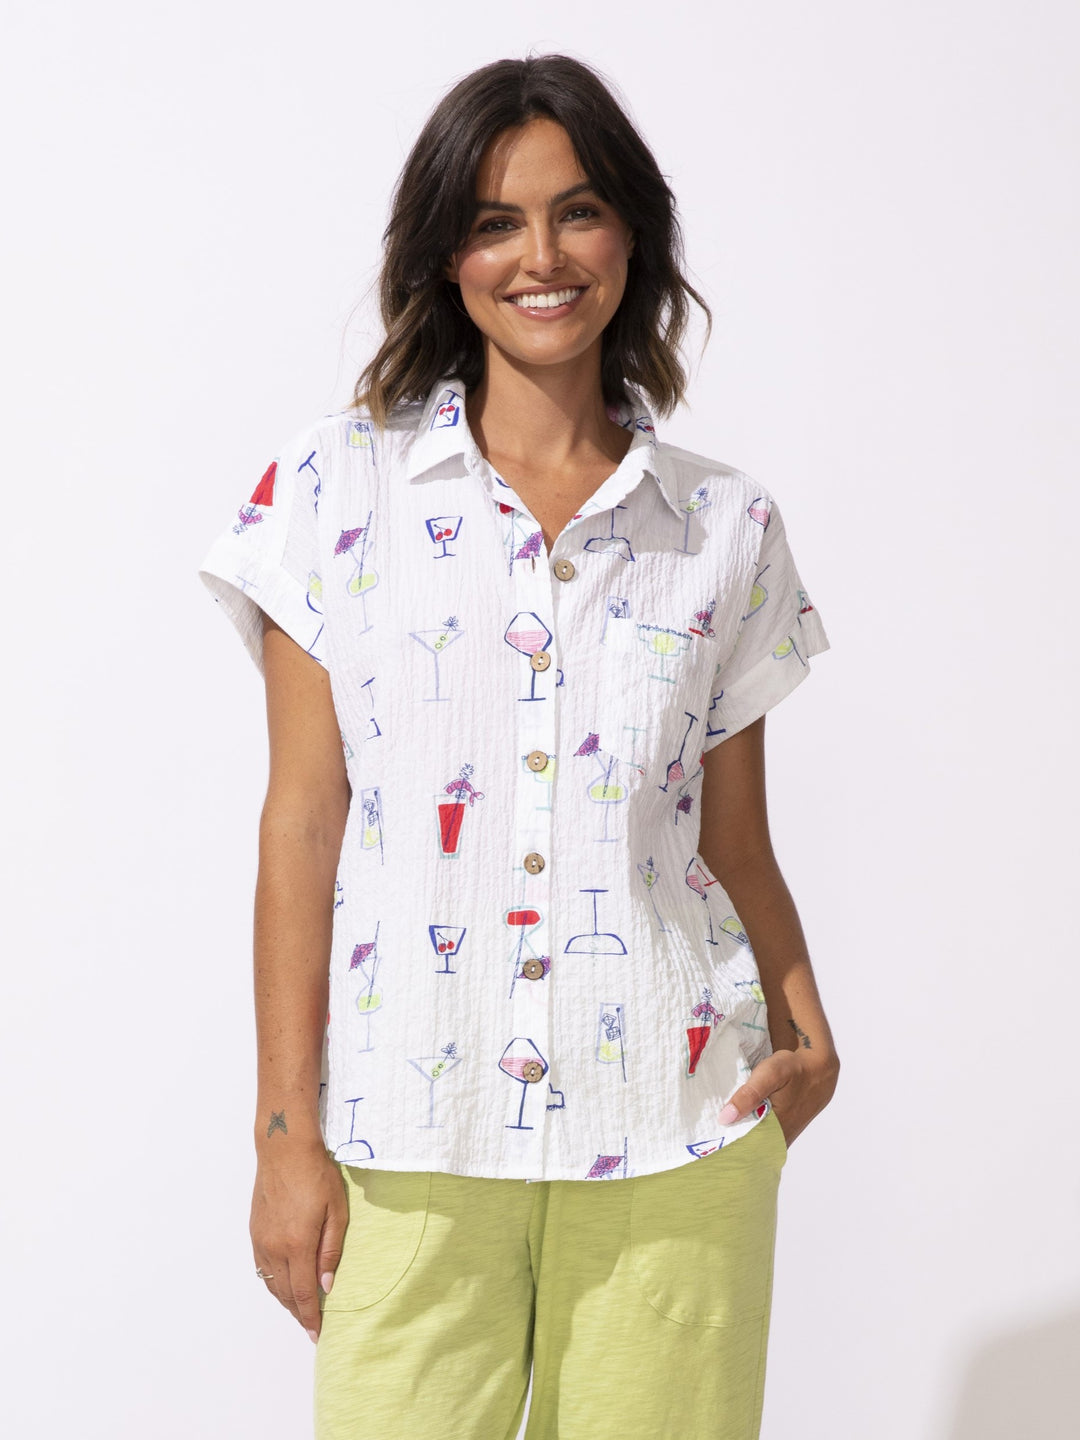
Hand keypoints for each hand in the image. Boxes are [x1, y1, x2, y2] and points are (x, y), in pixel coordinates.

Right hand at [250, 1142, 347, 1341]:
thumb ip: (331, 1250)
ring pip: (272, 1284)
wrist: (284, 1149)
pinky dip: (274, 1283)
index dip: (311, 1319)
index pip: (304, 1294)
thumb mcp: (336, 1210)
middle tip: (313, 1327)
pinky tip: (284, 1284)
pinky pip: (262, 1269)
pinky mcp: (255, 1232)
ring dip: (286, 1301)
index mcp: (297, 1245)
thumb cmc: (317, 1175)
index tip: (318, 1335)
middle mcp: (275, 1248)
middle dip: (300, 1314)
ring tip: (301, 1310)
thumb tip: (327, 1286)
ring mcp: (261, 1241)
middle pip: (287, 1294)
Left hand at [717, 1045, 838, 1148]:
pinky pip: (760, 1136)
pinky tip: (731, 1124)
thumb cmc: (793, 1070)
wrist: (818, 1069)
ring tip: (713, 1132)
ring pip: (754, 1143)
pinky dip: (747, 1131)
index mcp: (775, 1131)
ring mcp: (781, 1137)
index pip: (744, 1150)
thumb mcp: (770, 1074)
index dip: (724, 1149)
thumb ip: (749, 1095)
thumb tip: (725, 1118)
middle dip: (728, 1144)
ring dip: (737, 1137)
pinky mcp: (781, 1131)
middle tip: (705, 1139)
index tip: (705, 1145)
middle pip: (748, 1148)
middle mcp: (779, 1140)